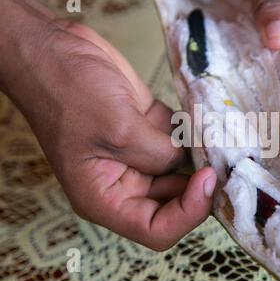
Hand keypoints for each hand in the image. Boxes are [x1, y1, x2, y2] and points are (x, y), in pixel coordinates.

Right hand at [0, 0, 216, 250]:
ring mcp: (140, 155)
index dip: (187, 213)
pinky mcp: (150, 130)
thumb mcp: (116, 128)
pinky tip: (203, 115)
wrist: (56, 51)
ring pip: (183, 170)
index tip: (206, 179)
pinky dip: (195, 131)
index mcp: (106, 197)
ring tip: (217, 134)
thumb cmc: (69, 92)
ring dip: (202, 155)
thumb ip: (158, 152)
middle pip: (175, 201)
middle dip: (200, 184)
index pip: (156, 229)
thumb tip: (190, 159)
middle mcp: (125, 183)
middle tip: (223, 158)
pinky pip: (182, 140)